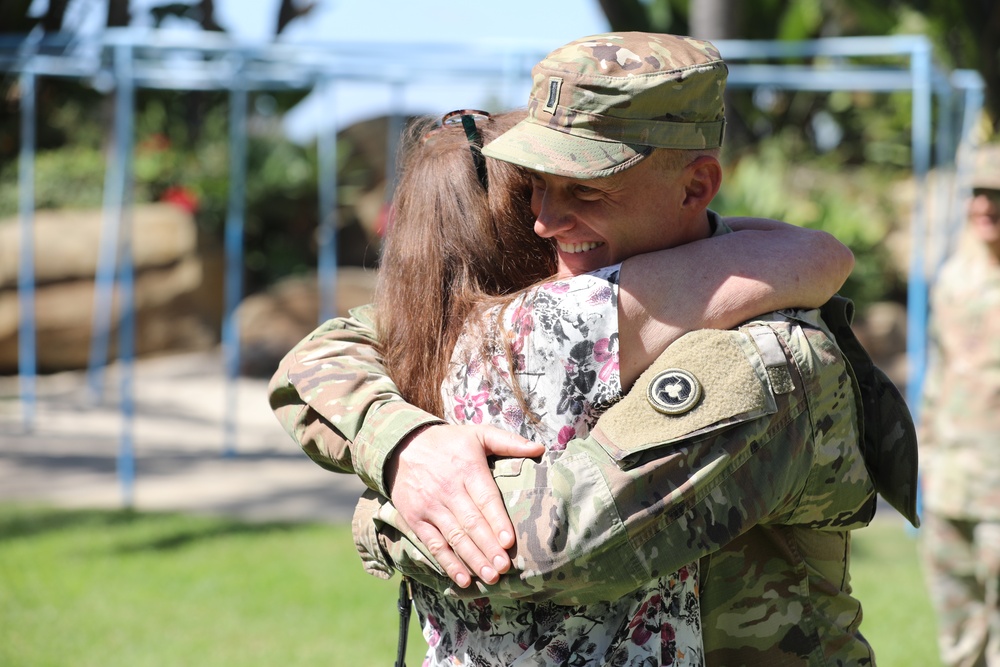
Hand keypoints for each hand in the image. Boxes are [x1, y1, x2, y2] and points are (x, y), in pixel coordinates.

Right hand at [385, 423, 544, 587]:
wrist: (401, 446)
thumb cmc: (448, 442)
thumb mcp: (478, 434)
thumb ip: (509, 442)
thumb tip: (540, 449)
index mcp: (467, 469)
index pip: (485, 498)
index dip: (497, 520)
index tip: (509, 542)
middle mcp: (449, 489)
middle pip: (471, 523)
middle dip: (488, 547)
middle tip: (504, 568)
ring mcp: (431, 506)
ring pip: (454, 537)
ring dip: (473, 559)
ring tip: (491, 577)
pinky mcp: (416, 519)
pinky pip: (434, 545)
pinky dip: (448, 563)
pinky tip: (463, 579)